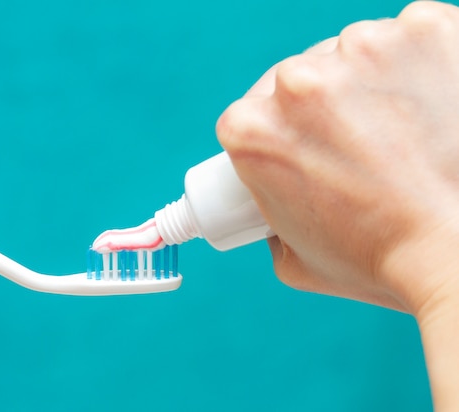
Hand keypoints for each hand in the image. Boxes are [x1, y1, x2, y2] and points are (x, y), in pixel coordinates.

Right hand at [217, 1, 458, 315]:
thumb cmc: (383, 263)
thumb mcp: (294, 260)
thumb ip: (272, 221)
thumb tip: (282, 205)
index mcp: (253, 130)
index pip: (250, 114)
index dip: (278, 133)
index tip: (305, 147)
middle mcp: (297, 79)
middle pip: (299, 80)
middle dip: (322, 109)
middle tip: (358, 147)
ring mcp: (363, 48)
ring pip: (353, 54)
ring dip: (368, 83)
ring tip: (401, 132)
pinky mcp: (424, 29)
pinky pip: (409, 37)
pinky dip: (419, 64)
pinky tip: (434, 105)